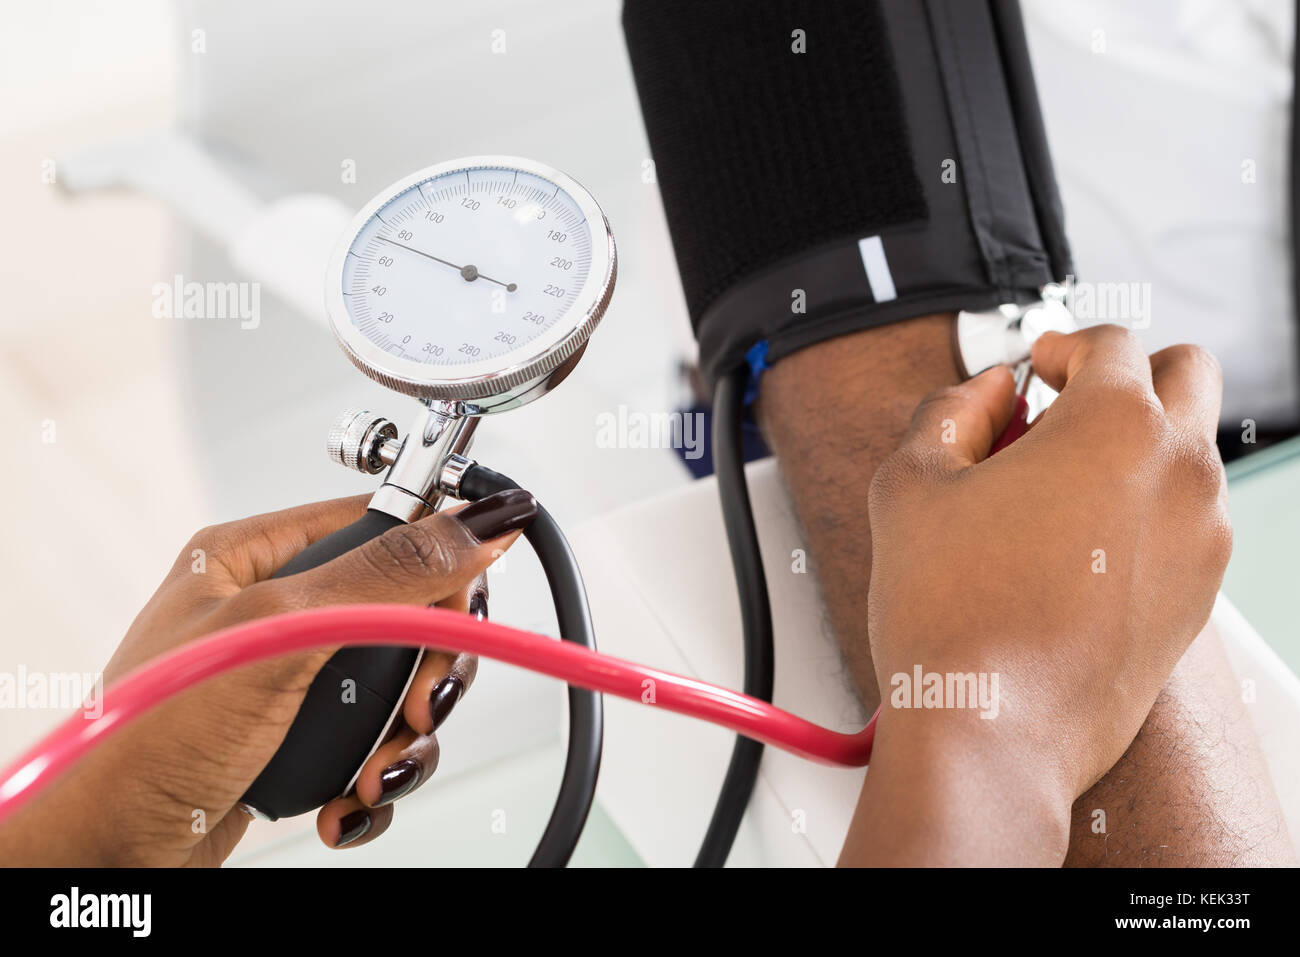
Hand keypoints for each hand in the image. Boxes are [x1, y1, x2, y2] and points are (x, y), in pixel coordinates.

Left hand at [0, 489, 535, 865]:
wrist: (104, 855)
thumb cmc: (147, 739)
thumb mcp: (280, 635)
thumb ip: (385, 576)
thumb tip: (478, 523)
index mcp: (256, 556)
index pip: (382, 525)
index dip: (438, 565)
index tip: (464, 613)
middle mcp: (280, 609)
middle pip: (407, 614)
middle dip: (425, 675)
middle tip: (416, 709)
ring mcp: (292, 677)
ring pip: (400, 687)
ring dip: (403, 740)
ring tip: (374, 774)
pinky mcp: (299, 736)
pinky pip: (375, 741)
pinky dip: (377, 776)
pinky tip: (348, 799)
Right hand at [843, 326, 1230, 864]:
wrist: (989, 728)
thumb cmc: (952, 617)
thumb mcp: (911, 484)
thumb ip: (951, 412)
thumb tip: (988, 396)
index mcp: (1114, 425)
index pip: (1106, 342)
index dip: (1059, 345)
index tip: (1036, 368)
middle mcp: (1177, 472)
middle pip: (1184, 375)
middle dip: (1125, 376)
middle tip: (1067, 405)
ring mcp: (1199, 537)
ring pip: (1189, 452)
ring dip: (1135, 445)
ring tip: (1055, 490)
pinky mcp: (1199, 595)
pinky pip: (1186, 522)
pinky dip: (1145, 511)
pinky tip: (1074, 547)